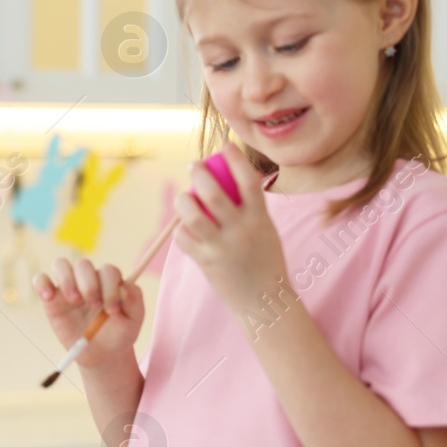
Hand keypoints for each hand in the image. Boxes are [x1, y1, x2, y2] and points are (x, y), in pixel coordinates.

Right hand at [33, 258, 144, 370]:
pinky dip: (42, 284)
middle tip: (94, 306)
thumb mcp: (134, 320)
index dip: (110, 287)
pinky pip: (40, 280)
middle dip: (89, 285)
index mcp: (109, 281)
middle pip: (83, 264)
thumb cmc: (119, 333)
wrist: (102, 354)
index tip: (112, 311)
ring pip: (61, 264)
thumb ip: (135, 300)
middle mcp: (88, 280)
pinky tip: (49, 297)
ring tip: (74, 300)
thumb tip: (125, 287)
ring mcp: (68, 287)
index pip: (108, 271)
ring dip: (67, 280)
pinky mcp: (51, 299)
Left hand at [174, 143, 289, 316]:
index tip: (225, 145)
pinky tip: (186, 230)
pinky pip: (184, 238)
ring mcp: (221, 247)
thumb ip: (249, 207)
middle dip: (199, 174)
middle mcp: (240, 231)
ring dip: (183, 201)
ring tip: (184, 198)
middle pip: (213, 194)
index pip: (248, 180)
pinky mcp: (205, 262)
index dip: (236, 159)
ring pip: (192, 215)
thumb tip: (226, 179)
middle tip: (194, 166)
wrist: (263, 301)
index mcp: (260, 218)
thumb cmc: (264, 259)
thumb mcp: (265, 229)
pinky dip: (181, 230)